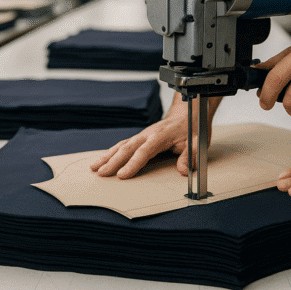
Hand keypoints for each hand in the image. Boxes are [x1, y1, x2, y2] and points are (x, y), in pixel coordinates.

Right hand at [90, 114, 208, 179]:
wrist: (188, 113)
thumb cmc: (192, 129)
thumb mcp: (197, 143)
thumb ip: (190, 157)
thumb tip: (183, 171)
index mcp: (160, 136)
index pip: (144, 151)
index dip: (132, 164)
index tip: (122, 175)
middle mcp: (147, 134)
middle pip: (126, 148)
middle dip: (112, 161)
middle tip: (101, 173)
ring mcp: (142, 135)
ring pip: (121, 145)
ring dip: (107, 156)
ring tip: (94, 167)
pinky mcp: (140, 138)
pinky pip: (122, 145)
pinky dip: (110, 153)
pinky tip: (102, 160)